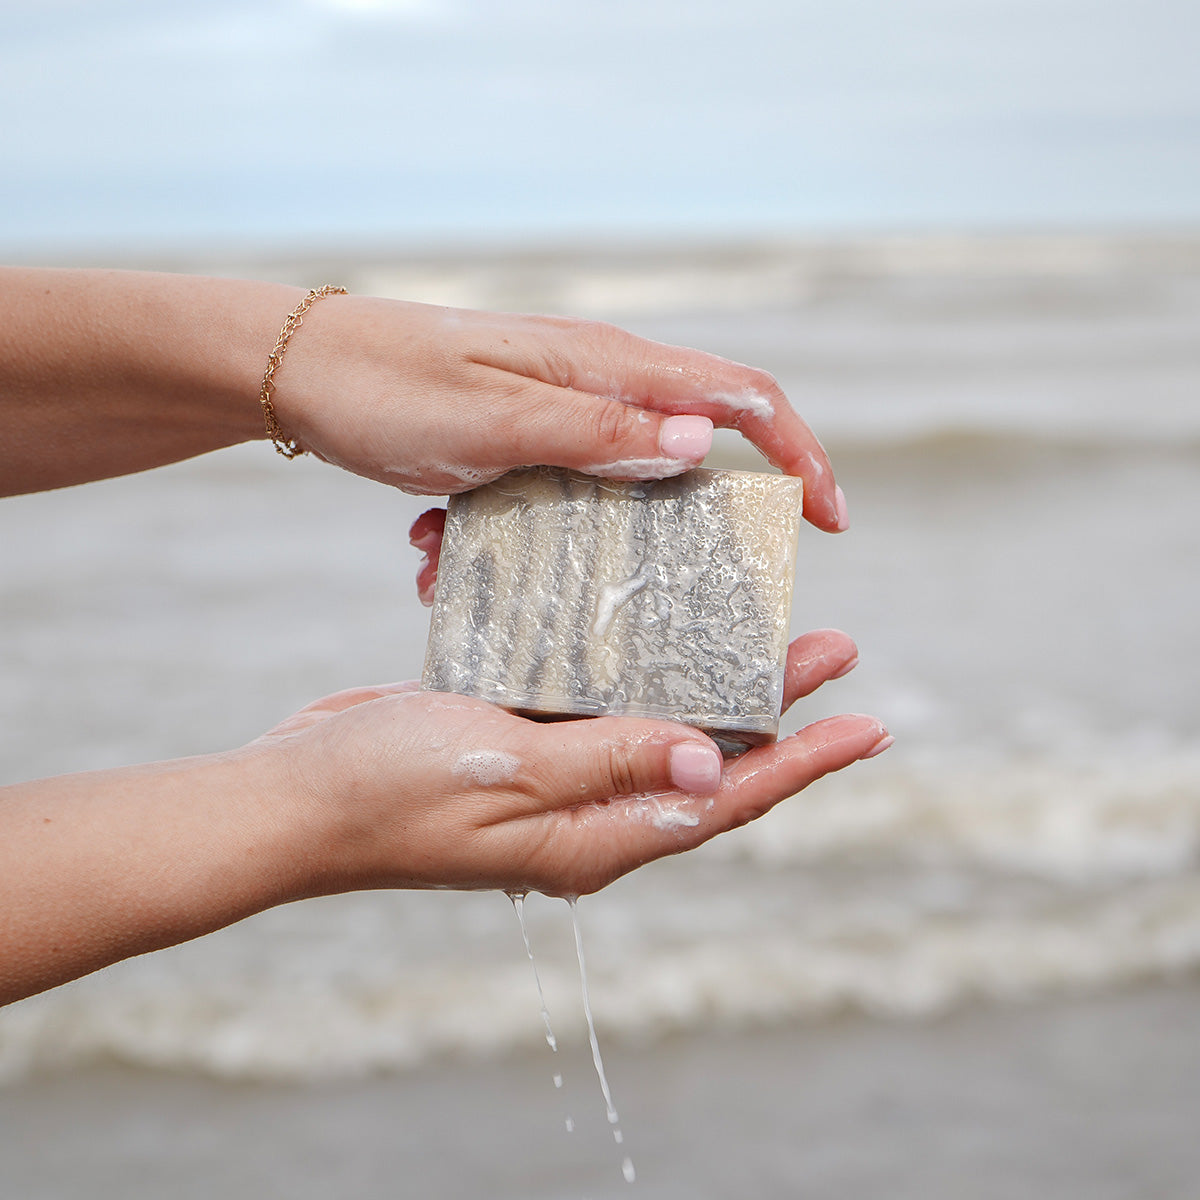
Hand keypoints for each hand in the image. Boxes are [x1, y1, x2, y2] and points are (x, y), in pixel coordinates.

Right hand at [253, 630, 887, 897]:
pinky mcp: (518, 743)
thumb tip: (715, 764)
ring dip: (710, 682)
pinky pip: (597, 706)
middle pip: (708, 759)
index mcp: (595, 835)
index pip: (729, 798)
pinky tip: (650, 631)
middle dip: (774, 709)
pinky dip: (635, 670)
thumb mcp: (506, 773)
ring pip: (657, 727)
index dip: (805, 760)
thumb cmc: (388, 791)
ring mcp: (553, 780)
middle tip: (832, 650)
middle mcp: (586, 813)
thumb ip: (611, 762)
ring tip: (759, 632)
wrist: (294, 796)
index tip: (870, 723)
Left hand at [272, 299, 847, 531]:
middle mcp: (596, 384)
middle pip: (692, 448)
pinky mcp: (521, 440)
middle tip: (661, 586)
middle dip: (681, 522)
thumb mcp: (493, 421)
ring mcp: (558, 412)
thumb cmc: (391, 387)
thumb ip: (598, 434)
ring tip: (476, 560)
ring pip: (611, 487)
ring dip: (570, 542)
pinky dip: (514, 535)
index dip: (800, 454)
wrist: (302, 373)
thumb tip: (706, 446)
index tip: (827, 521)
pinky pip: (551, 497)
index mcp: (606, 366)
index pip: (742, 397)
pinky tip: (439, 551)